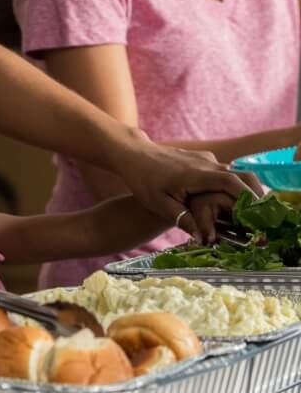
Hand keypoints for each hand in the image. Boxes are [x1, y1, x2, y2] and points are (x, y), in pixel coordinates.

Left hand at [118, 134, 260, 243]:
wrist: (133, 154)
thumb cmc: (142, 180)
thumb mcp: (158, 204)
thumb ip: (182, 219)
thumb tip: (203, 238)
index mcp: (197, 174)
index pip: (231, 183)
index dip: (248, 197)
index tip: (258, 214)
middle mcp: (206, 163)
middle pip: (242, 176)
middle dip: (255, 195)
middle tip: (259, 216)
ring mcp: (205, 159)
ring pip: (235, 172)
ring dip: (245, 190)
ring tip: (249, 212)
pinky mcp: (203, 159)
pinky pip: (225, 171)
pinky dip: (233, 185)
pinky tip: (231, 201)